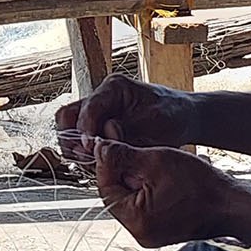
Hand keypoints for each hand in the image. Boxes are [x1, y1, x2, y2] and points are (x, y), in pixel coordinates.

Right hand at [55, 75, 201, 161]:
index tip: (90, 147)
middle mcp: (101, 98)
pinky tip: (100, 163)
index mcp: (114, 87)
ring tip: (94, 162)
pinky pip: (81, 142)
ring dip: (77, 149)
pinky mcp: (99, 129)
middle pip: (68, 117)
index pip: (89, 107)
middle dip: (72, 139)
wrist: (183, 119)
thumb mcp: (155, 122)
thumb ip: (128, 131)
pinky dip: (87, 154)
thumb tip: (102, 140)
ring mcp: (98, 114)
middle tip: (86, 157)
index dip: (85, 128)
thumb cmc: (173, 115)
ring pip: (70, 131)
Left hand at [93, 139, 248, 247]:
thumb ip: (123, 156)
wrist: (231, 206)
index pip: (105, 188)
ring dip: (134, 179)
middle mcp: (138, 233)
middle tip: (130, 150)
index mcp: (135, 220)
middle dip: (121, 171)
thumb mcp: (156, 161)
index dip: (106, 163)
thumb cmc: (201, 185)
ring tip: (149, 162)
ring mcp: (149, 235)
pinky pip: (143, 207)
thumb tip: (99, 149)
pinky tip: (158, 177)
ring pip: (130, 199)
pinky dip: (146, 190)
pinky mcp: (159, 232)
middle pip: (116, 195)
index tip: (108, 144)